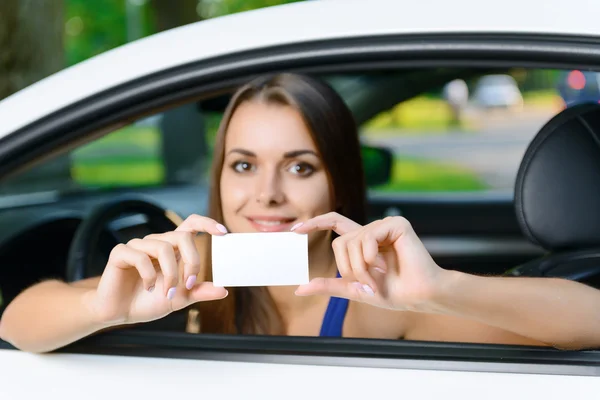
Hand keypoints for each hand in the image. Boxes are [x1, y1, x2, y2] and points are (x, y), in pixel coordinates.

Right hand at [90, 214, 228, 325]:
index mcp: (172, 249)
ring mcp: (138, 246)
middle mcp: (156, 242)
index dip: (206, 223)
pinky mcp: (120, 253)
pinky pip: (140, 257)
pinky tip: (147, 287)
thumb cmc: (148, 301)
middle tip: (189, 284)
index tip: (223, 232)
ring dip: (170, 274)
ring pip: (163, 247)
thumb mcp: (179, 298)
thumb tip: (223, 290)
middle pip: (182, 236)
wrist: (120, 313)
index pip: (190, 224)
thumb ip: (199, 291)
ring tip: (167, 293)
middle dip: (192, 261)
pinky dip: (148, 275)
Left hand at [292, 213, 444, 311]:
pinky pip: (368, 236)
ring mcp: (384, 225)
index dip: (314, 223)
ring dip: (360, 267)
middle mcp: (372, 231)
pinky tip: (385, 265)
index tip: (295, 230)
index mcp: (363, 243)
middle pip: (340, 242)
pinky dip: (370, 256)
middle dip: (348, 268)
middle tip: (367, 281)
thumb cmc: (394, 293)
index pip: (334, 224)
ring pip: (351, 241)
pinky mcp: (396, 224)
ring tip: (378, 275)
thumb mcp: (354, 289)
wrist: (419, 295)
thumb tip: (299, 288)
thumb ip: (329, 285)